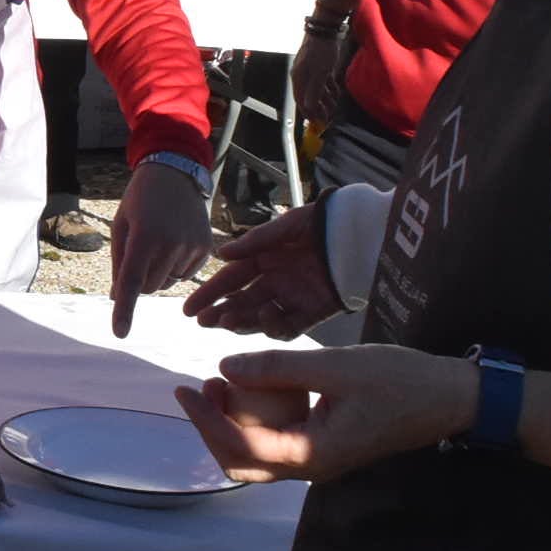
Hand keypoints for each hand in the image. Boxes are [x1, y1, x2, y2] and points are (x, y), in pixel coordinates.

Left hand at [109, 158, 213, 337]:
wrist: (175, 174)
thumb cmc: (139, 200)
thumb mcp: (121, 226)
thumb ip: (119, 262)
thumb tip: (118, 297)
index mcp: (145, 237)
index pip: (132, 281)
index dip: (125, 309)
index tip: (120, 333)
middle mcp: (171, 244)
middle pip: (150, 287)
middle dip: (141, 278)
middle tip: (141, 249)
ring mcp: (192, 247)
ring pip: (167, 282)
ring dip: (158, 271)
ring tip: (160, 239)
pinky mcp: (206, 249)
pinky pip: (184, 275)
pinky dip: (175, 266)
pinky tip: (175, 242)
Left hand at [174, 343, 476, 483]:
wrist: (451, 398)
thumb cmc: (399, 381)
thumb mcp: (335, 367)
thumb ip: (278, 368)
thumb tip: (223, 368)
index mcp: (314, 454)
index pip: (242, 448)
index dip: (207, 421)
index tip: (185, 389)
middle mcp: (313, 466)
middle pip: (244, 463)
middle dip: (213, 428)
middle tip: (197, 387)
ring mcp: (320, 458)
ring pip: (260, 455)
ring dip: (233, 424)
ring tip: (221, 383)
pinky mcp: (327, 444)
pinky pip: (280, 441)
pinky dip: (258, 419)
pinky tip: (255, 386)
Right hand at [184, 203, 345, 337]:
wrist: (362, 235)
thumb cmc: (323, 223)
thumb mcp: (286, 226)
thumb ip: (254, 242)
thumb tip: (221, 254)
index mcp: (265, 258)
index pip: (230, 280)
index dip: (209, 294)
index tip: (188, 310)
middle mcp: (275, 281)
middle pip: (241, 302)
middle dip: (221, 313)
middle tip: (204, 322)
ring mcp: (294, 298)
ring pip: (260, 317)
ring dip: (242, 321)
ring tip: (227, 320)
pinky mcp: (314, 313)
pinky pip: (290, 326)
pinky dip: (275, 327)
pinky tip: (265, 319)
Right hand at [290, 23, 346, 129]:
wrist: (325, 29)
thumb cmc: (321, 51)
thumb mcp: (319, 73)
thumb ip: (314, 91)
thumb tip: (309, 108)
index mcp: (299, 78)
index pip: (301, 101)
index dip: (309, 113)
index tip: (317, 122)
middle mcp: (302, 76)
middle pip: (309, 97)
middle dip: (319, 108)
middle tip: (329, 116)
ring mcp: (310, 71)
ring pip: (317, 90)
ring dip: (325, 99)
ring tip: (335, 105)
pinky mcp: (319, 66)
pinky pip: (323, 82)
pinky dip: (329, 89)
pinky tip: (336, 92)